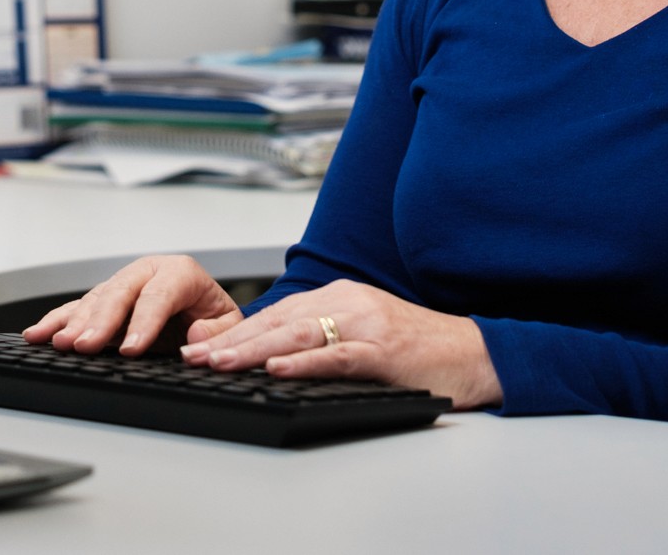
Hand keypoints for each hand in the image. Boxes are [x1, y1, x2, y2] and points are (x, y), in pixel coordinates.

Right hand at [22, 255, 243, 356]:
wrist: (204, 311)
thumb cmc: (213, 316)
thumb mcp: (229, 324)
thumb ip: (216, 330)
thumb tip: (195, 336)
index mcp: (180, 272)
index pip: (160, 295)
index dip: (144, 322)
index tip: (131, 349)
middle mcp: (147, 272)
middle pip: (120, 293)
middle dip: (100, 321)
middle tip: (84, 346)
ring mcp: (123, 284)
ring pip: (95, 299)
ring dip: (74, 322)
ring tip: (59, 342)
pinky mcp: (105, 299)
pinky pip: (77, 307)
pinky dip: (57, 320)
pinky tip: (39, 333)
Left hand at [178, 279, 502, 410]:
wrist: (475, 353)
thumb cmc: (418, 348)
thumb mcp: (363, 333)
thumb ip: (320, 339)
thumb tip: (267, 359)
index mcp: (339, 298)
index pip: (275, 314)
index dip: (233, 330)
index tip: (197, 346)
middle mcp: (348, 303)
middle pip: (278, 321)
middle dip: (230, 340)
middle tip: (192, 356)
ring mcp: (367, 324)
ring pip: (299, 334)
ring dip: (253, 350)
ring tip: (219, 362)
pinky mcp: (385, 351)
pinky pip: (338, 355)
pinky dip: (304, 363)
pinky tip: (277, 370)